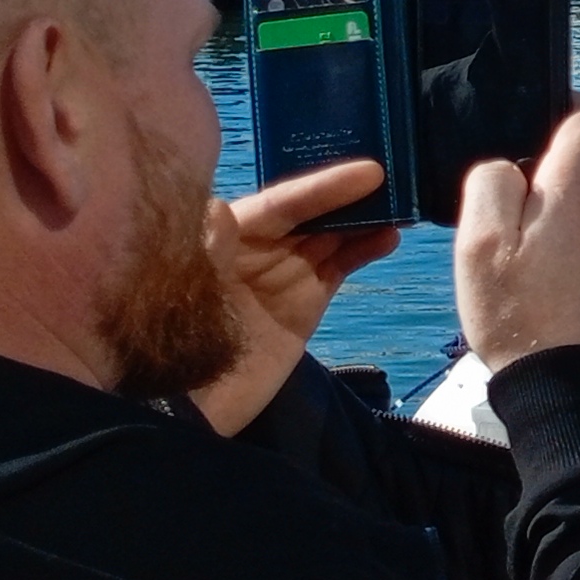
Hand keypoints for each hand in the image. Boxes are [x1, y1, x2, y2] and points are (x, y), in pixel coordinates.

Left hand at [190, 153, 398, 435]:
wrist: (192, 408)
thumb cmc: (177, 344)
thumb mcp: (185, 294)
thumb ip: (205, 254)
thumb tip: (219, 208)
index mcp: (228, 237)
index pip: (280, 204)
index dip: (322, 187)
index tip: (367, 172)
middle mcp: (259, 248)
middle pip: (311, 213)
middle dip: (350, 195)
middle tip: (396, 176)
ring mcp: (284, 275)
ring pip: (331, 236)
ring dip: (364, 219)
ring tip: (402, 202)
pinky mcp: (306, 304)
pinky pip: (339, 268)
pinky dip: (363, 251)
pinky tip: (389, 237)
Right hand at [455, 99, 579, 373]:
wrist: (568, 388)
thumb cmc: (523, 317)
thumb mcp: (481, 241)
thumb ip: (490, 183)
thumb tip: (505, 165)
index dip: (562, 105)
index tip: (528, 120)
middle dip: (543, 167)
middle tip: (500, 200)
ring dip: (550, 209)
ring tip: (510, 246)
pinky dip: (561, 241)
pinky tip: (530, 273)